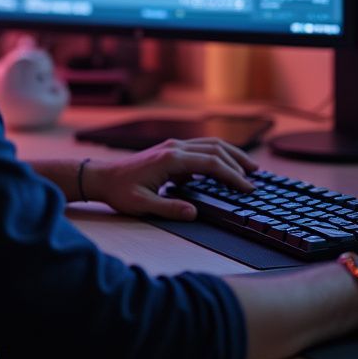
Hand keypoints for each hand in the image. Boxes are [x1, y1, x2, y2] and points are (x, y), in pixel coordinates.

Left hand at [85, 138, 257, 219]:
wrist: (102, 176)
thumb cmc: (120, 191)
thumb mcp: (142, 205)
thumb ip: (169, 208)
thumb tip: (194, 213)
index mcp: (171, 159)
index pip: (211, 163)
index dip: (232, 175)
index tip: (247, 187)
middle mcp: (175, 147)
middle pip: (216, 149)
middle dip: (238, 162)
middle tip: (256, 175)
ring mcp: (173, 146)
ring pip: (210, 144)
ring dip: (230, 154)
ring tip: (247, 167)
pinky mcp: (171, 150)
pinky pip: (200, 148)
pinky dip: (217, 155)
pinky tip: (222, 169)